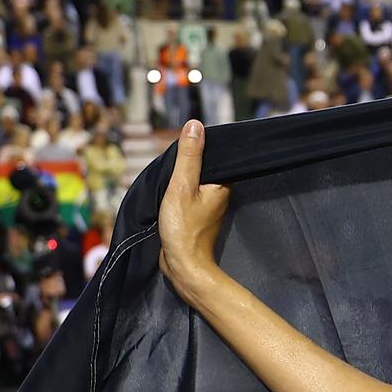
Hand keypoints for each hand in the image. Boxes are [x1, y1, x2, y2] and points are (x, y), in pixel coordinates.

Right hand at [158, 120, 231, 299]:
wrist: (183, 265)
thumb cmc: (184, 228)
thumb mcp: (182, 186)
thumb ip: (189, 157)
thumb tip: (195, 125)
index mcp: (224, 182)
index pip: (216, 153)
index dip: (201, 144)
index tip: (185, 140)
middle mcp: (221, 191)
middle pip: (204, 165)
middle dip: (189, 159)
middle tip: (171, 155)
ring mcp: (209, 203)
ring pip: (195, 179)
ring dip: (182, 174)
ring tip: (168, 170)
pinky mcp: (197, 213)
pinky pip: (188, 192)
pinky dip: (178, 188)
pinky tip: (168, 187)